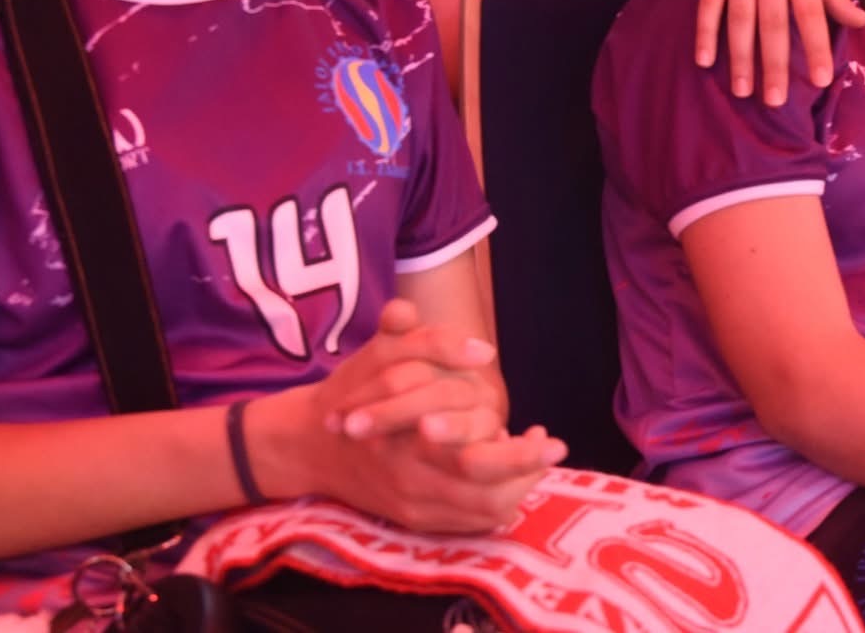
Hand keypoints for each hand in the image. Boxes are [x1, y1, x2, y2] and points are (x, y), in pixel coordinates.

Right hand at [252, 300, 565, 533]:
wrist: (311, 446)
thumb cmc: (352, 392)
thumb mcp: (377, 353)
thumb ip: (418, 339)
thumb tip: (472, 342)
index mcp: (408, 438)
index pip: (474, 455)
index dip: (518, 452)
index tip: (546, 431)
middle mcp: (412, 479)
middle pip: (486, 491)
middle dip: (527, 471)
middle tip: (554, 447)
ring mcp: (413, 505)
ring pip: (482, 511)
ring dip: (518, 488)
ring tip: (536, 459)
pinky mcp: (413, 520)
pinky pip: (467, 524)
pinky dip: (497, 504)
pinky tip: (511, 478)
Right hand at [694, 0, 864, 104]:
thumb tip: (863, 21)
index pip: (812, 12)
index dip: (816, 46)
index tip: (819, 80)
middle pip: (773, 22)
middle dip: (775, 63)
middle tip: (774, 102)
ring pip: (740, 16)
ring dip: (740, 56)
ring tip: (742, 92)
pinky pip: (708, 1)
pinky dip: (705, 30)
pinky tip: (704, 60)